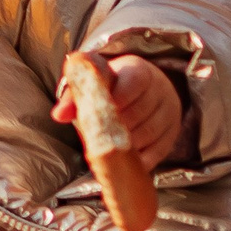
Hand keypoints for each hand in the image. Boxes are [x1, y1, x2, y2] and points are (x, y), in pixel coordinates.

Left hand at [54, 51, 186, 167]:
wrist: (144, 91)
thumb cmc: (112, 86)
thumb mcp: (93, 82)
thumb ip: (75, 95)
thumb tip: (59, 115)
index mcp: (139, 70)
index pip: (133, 82)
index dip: (114, 99)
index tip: (98, 112)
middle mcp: (160, 89)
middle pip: (139, 112)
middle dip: (116, 126)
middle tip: (99, 134)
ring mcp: (169, 113)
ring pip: (148, 134)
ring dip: (124, 144)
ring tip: (108, 145)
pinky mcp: (171, 135)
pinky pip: (156, 153)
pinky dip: (137, 159)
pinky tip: (122, 158)